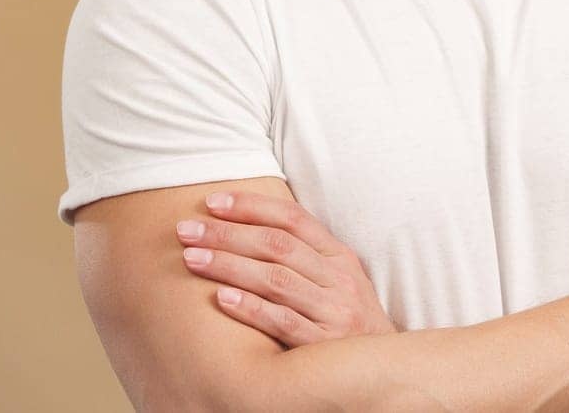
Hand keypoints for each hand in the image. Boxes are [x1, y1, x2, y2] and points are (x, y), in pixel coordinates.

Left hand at [175, 190, 397, 347]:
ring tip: (192, 258)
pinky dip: (251, 309)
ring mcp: (334, 310)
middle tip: (187, 230)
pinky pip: (283, 322)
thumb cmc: (347, 318)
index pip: (293, 219)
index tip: (212, 201)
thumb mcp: (338, 279)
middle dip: (227, 234)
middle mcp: (339, 278)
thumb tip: (251, 226)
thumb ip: (306, 255)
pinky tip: (221, 298)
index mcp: (339, 256)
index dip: (252, 207)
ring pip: (276, 279)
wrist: (381, 367)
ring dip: (230, 266)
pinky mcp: (324, 343)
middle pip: (278, 245)